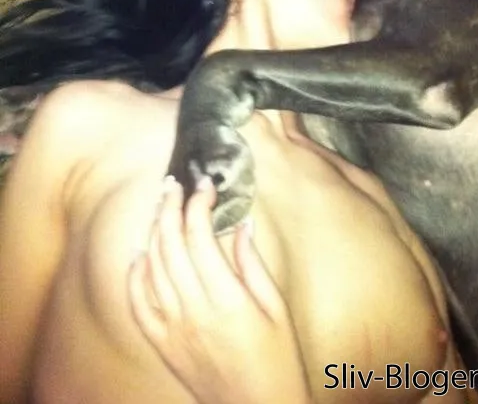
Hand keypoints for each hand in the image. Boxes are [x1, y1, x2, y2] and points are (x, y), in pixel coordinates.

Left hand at [128, 176, 312, 403]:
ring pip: (153, 267)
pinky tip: (140, 253)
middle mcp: (193, 309)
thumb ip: (253, 264)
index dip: (198, 203)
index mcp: (226, 297)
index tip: (205, 185)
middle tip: (173, 183)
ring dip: (153, 231)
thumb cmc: (277, 360)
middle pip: (170, 244)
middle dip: (170, 206)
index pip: (200, 235)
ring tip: (160, 207)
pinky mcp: (162, 344)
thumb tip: (241, 223)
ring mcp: (173, 328)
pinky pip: (138, 304)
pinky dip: (135, 275)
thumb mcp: (276, 307)